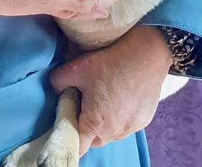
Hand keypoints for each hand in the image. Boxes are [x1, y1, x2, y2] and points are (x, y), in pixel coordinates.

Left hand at [50, 25, 172, 154]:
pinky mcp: (143, 121)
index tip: (66, 122)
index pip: (78, 146)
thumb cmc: (111, 63)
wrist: (146, 56)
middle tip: (83, 106)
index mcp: (95, 123)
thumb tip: (55, 88)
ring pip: (111, 135)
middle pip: (94, 141)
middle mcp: (114, 132)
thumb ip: (58, 82)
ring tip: (102, 99)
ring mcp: (131, 128)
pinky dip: (119, 117)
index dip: (69, 136)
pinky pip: (126, 126)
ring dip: (104, 124)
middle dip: (85, 128)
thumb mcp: (77, 68)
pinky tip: (119, 97)